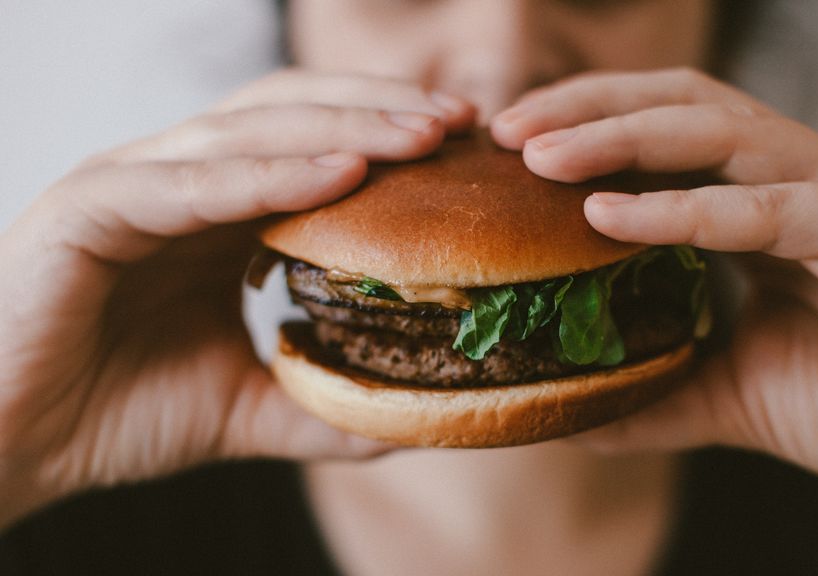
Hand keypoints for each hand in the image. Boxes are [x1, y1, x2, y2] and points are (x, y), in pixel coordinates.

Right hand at [0, 70, 475, 527]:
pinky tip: (342, 174)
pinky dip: (270, 174)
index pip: (315, 144)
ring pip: (252, 132)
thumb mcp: (248, 409)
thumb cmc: (115, 414)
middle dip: (383, 111)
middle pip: (294, 114)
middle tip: (464, 123)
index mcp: (215, 211)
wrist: (5, 448)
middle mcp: (178, 180)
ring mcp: (132, 184)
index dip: (390, 138)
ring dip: (346, 126)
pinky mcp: (89, 208)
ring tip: (425, 134)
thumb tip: (414, 416)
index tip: (467, 150)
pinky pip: (193, 183)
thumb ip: (324, 403)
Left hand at [492, 68, 817, 556]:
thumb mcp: (734, 395)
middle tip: (506, 131)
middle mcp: (796, 182)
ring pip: (717, 132)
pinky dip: (685, 208)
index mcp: (763, 207)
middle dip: (586, 109)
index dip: (584, 132)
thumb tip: (572, 411)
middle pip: (678, 107)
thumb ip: (657, 391)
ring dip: (620, 137)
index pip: (662, 137)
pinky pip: (767, 205)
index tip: (506, 155)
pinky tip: (612, 214)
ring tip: (541, 155)